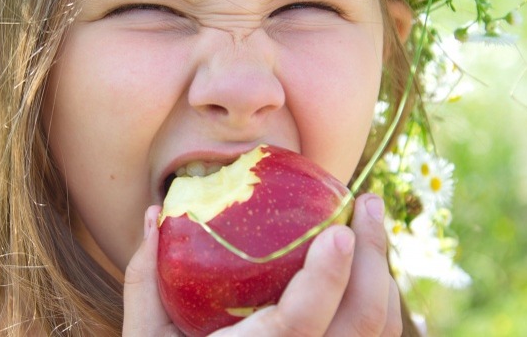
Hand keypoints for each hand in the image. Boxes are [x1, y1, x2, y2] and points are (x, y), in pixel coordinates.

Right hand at [122, 194, 401, 335]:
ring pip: (379, 331)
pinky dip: (379, 297)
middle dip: (374, 256)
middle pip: (362, 323)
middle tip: (365, 202)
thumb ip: (145, 280)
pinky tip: (363, 265)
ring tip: (368, 223)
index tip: (337, 231)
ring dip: (382, 271)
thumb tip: (152, 212)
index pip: (298, 326)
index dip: (326, 280)